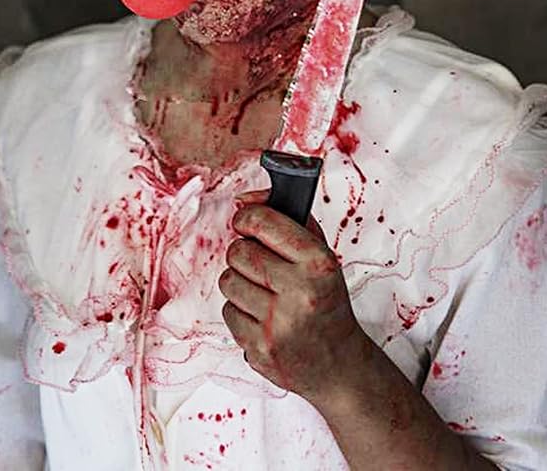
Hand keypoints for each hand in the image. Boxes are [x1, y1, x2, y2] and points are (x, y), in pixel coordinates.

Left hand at [218, 190, 368, 400]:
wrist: (340, 366)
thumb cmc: (326, 303)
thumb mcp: (321, 256)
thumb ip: (288, 220)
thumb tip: (245, 200)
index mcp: (318, 263)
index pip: (263, 222)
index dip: (246, 218)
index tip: (246, 222)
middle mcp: (300, 292)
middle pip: (238, 252)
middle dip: (244, 254)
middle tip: (260, 264)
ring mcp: (279, 323)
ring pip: (228, 281)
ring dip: (240, 283)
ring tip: (263, 292)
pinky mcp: (260, 348)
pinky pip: (228, 313)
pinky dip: (239, 312)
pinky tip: (262, 317)